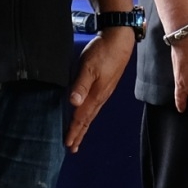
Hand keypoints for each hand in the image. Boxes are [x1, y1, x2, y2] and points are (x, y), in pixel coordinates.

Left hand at [64, 31, 135, 152]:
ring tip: (77, 136)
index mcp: (95, 95)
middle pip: (87, 119)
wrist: (120, 40)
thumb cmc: (103, 52)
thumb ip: (81, 85)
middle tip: (72, 148)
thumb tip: (73, 103)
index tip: (67, 144)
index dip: (74, 131)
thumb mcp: (88, 67)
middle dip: (79, 133)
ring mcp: (104, 92)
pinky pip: (94, 106)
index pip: (82, 117)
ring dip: (83, 126)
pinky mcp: (105, 86)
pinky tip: (86, 114)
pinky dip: (88, 115)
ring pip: (91, 114)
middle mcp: (100, 97)